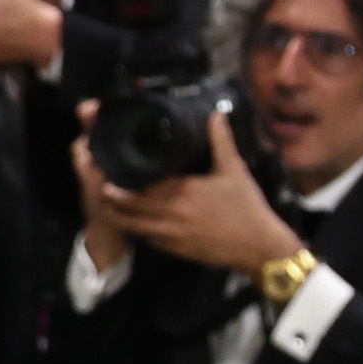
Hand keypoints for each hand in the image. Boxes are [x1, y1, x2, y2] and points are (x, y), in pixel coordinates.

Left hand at [78, 105, 303, 279]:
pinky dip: (138, 231)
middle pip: (128, 205)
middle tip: (104, 186)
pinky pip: (147, 240)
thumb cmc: (247, 207)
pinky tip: (137, 225)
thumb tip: (217, 114)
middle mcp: (170, 213)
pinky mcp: (175, 249)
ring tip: (111, 206)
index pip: (140, 183)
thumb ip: (222, 141)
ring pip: (132, 225)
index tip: (111, 169)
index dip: (121, 178)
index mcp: (182, 190)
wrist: (259, 246)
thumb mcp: (235, 171)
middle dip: (112, 196)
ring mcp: (170, 233)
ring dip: (119, 215)